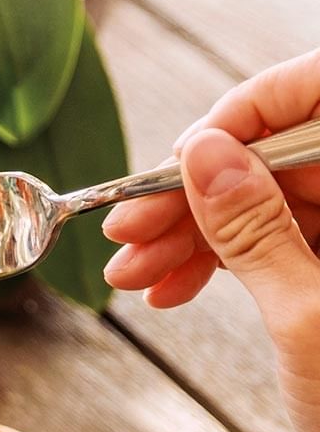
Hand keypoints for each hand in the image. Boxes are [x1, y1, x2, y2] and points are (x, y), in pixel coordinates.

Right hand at [100, 49, 319, 431]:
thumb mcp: (307, 316)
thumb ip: (255, 229)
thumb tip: (203, 155)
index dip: (246, 115)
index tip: (181, 159)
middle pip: (280, 154)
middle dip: (196, 192)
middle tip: (129, 231)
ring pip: (264, 201)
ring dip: (189, 235)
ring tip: (132, 275)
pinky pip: (270, 242)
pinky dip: (215, 263)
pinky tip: (168, 290)